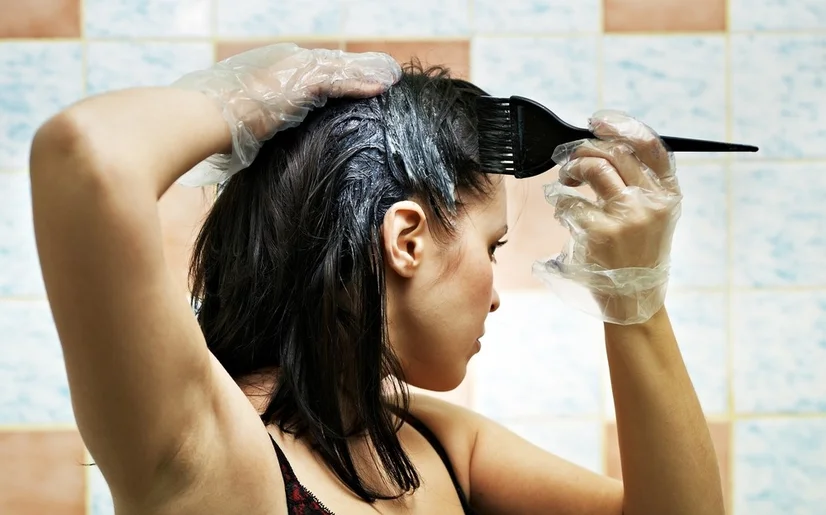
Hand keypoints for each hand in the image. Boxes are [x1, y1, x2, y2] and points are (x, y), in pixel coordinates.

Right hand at [171, 43, 401, 185]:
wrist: (205, 117)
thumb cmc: (216, 128)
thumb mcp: (243, 125)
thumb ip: (259, 126)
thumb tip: (260, 142)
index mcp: (271, 71)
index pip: (312, 72)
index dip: (336, 76)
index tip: (356, 82)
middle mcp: (283, 63)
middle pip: (330, 65)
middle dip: (356, 69)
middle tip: (382, 75)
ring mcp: (292, 68)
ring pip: (338, 68)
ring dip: (366, 72)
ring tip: (390, 78)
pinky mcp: (300, 79)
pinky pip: (339, 79)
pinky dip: (361, 82)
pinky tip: (382, 86)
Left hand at [532, 110, 682, 324]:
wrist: (632, 299)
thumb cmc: (637, 253)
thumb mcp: (654, 218)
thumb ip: (640, 185)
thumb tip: (604, 144)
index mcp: (668, 195)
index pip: (651, 146)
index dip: (622, 126)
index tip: (598, 121)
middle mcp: (651, 203)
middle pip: (616, 153)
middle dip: (586, 150)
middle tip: (571, 161)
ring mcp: (627, 217)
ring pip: (594, 169)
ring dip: (572, 170)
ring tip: (565, 183)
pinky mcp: (600, 233)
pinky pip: (570, 202)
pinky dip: (561, 203)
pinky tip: (564, 212)